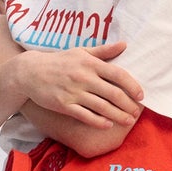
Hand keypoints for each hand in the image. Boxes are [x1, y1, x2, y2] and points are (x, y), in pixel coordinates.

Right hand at [16, 41, 142, 128]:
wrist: (30, 72)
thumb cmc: (59, 61)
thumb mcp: (80, 52)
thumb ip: (103, 51)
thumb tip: (124, 45)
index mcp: (90, 63)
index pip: (118, 74)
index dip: (132, 86)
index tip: (141, 95)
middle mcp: (83, 77)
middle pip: (113, 93)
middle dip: (128, 105)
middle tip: (136, 113)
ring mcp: (73, 92)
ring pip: (101, 106)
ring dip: (117, 115)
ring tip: (128, 121)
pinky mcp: (64, 105)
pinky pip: (84, 115)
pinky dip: (98, 121)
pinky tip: (108, 125)